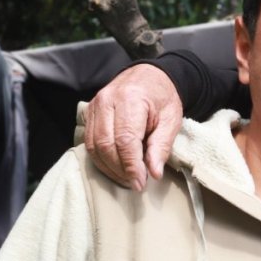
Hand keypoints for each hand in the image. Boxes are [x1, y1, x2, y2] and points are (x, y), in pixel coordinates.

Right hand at [83, 64, 182, 189]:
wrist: (149, 76)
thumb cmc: (163, 98)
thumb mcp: (171, 120)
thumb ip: (161, 146)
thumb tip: (154, 173)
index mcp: (130, 99)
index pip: (125, 140)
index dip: (131, 165)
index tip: (141, 183)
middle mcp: (107, 101)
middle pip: (106, 144)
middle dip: (120, 169)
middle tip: (135, 183)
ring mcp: (95, 106)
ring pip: (94, 146)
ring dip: (109, 168)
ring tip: (127, 178)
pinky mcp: (89, 113)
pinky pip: (89, 141)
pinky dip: (101, 159)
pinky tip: (116, 167)